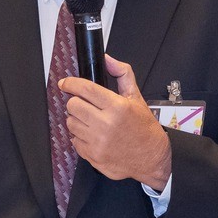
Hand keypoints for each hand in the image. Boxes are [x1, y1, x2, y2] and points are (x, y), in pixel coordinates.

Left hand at [59, 54, 172, 190]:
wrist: (151, 158)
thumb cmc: (144, 128)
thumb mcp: (137, 97)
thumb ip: (122, 74)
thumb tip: (108, 59)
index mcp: (117, 107)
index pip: (85, 89)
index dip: (71, 83)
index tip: (65, 83)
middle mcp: (106, 124)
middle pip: (73, 105)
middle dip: (76, 102)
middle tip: (85, 106)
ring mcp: (98, 142)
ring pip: (71, 123)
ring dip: (77, 120)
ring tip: (91, 122)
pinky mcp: (93, 156)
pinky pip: (74, 141)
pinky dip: (80, 137)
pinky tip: (93, 136)